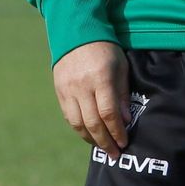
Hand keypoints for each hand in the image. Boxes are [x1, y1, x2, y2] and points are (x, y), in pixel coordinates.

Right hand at [52, 41, 128, 159]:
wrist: (76, 32)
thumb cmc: (105, 49)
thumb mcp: (121, 66)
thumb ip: (122, 93)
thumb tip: (125, 120)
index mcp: (100, 78)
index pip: (108, 113)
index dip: (117, 131)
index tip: (124, 142)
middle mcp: (82, 86)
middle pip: (92, 123)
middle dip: (105, 142)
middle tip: (114, 153)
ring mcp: (68, 89)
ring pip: (78, 123)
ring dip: (91, 139)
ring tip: (102, 146)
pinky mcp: (59, 90)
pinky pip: (69, 116)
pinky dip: (79, 128)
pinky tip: (89, 133)